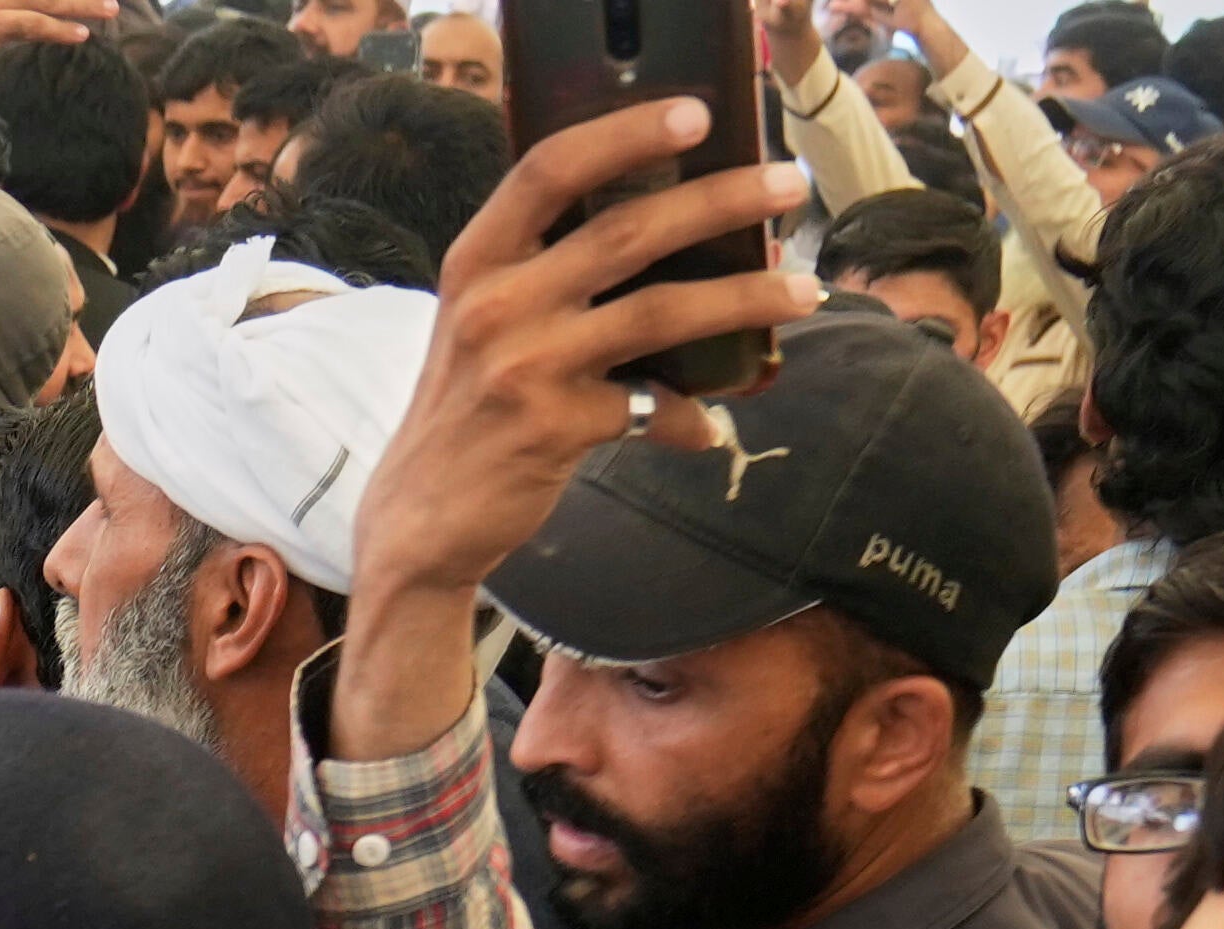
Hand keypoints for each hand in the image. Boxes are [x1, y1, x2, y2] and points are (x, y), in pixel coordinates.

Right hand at [330, 104, 816, 761]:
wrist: (418, 519)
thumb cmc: (466, 409)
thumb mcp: (482, 323)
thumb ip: (545, 274)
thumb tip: (668, 241)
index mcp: (477, 261)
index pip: (551, 169)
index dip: (625, 132)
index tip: (696, 114)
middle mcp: (496, 303)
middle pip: (628, 230)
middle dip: (723, 200)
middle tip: (790, 185)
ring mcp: (525, 365)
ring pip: (661, 312)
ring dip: (744, 298)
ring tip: (805, 291)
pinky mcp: (554, 427)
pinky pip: (650, 408)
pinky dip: (688, 417)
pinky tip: (707, 427)